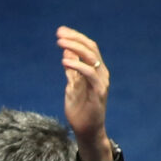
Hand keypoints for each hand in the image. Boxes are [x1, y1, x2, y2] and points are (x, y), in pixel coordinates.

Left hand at [57, 26, 111, 160]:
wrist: (86, 130)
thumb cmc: (80, 109)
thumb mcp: (72, 86)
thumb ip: (72, 70)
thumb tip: (66, 53)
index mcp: (95, 70)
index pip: (88, 47)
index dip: (75, 37)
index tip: (61, 31)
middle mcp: (101, 73)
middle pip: (91, 48)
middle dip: (75, 39)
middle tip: (59, 34)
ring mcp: (101, 82)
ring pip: (92, 57)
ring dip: (75, 48)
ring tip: (60, 43)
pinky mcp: (99, 92)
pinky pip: (91, 74)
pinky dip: (78, 66)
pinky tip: (65, 61)